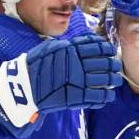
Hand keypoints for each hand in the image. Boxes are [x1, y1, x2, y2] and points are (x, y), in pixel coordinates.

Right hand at [0, 34, 121, 137]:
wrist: (23, 86)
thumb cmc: (35, 66)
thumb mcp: (50, 48)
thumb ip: (69, 45)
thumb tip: (87, 41)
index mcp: (70, 49)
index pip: (95, 46)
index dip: (106, 48)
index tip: (110, 51)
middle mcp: (76, 63)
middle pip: (103, 62)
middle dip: (112, 64)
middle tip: (115, 66)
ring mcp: (77, 80)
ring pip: (104, 79)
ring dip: (112, 80)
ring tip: (115, 81)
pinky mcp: (76, 97)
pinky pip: (97, 96)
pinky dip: (105, 96)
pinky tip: (108, 95)